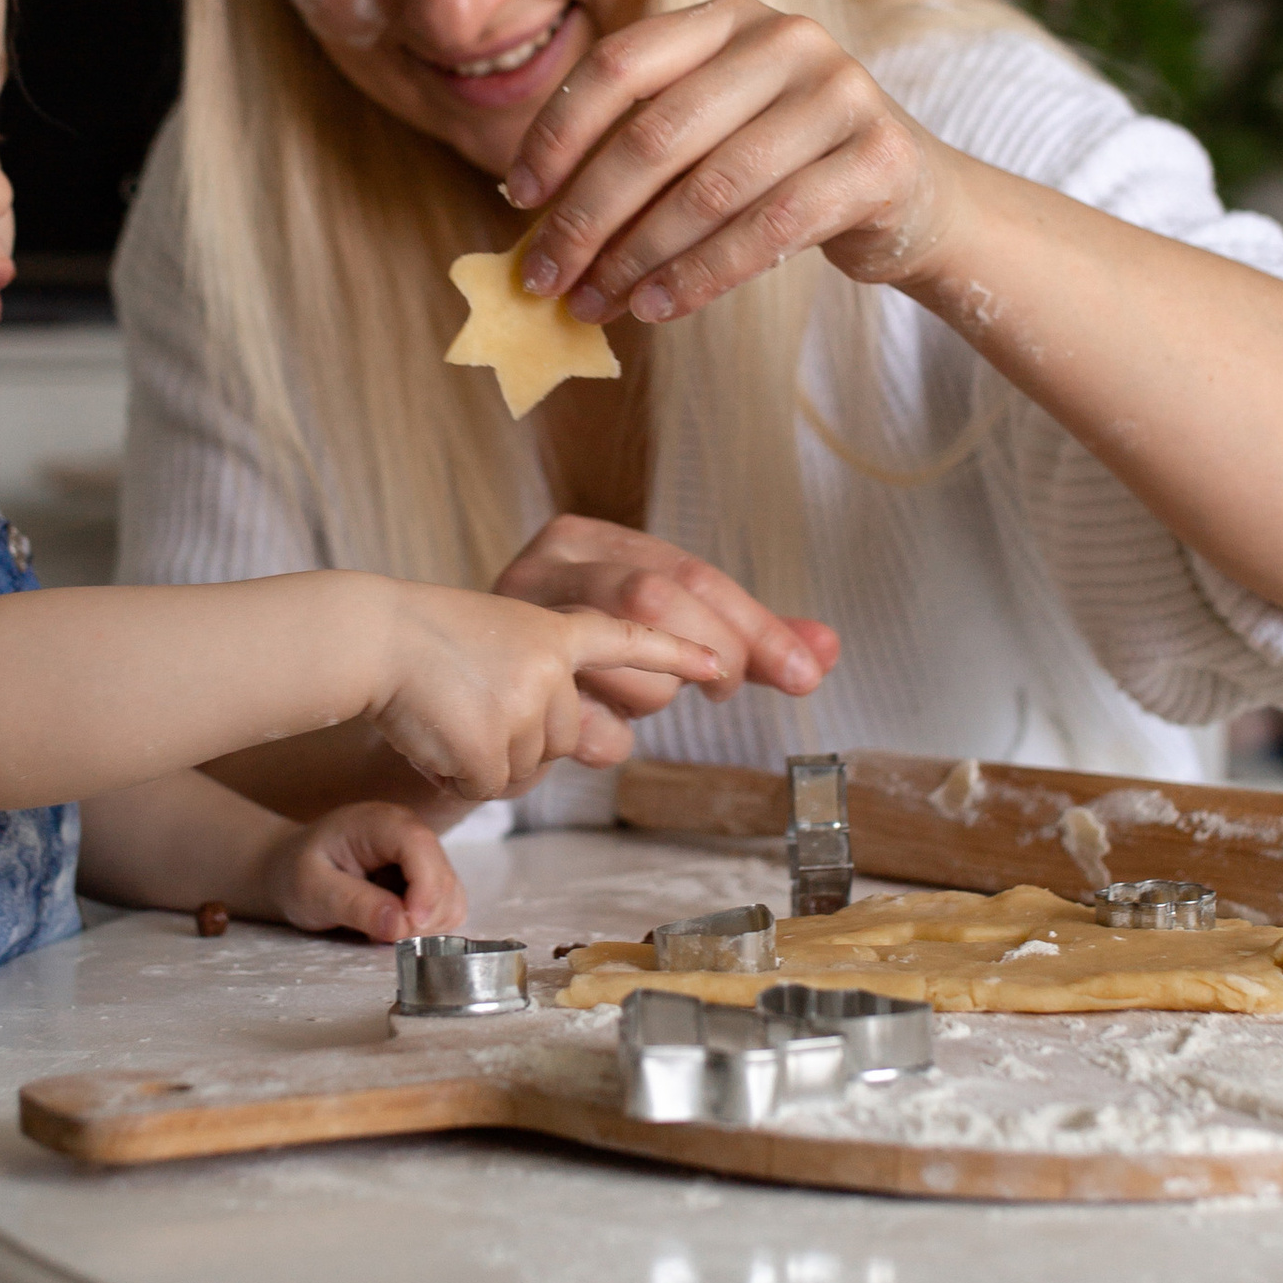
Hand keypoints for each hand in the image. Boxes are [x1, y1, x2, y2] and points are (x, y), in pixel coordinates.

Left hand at [246, 800, 467, 943]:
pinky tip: (392, 924)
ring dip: (426, 924)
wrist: (290, 867)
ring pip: (450, 895)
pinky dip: (427, 925)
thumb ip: (354, 905)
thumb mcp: (313, 891)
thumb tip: (400, 925)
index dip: (424, 888)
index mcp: (379, 822)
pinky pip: (445, 906)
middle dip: (423, 915)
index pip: (419, 846)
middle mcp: (409, 831)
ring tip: (381, 928)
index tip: (409, 926)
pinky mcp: (426, 876)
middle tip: (381, 934)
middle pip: (442, 875)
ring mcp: (421, 854)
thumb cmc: (295, 872)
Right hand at [360, 581, 723, 797]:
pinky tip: (435, 738)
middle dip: (522, 737)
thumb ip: (544, 670)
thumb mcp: (499, 634)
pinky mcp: (495, 741)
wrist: (373, 640)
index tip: (722, 666)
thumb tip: (586, 730)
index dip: (676, 655)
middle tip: (469, 704)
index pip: (628, 639)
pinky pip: (492, 786)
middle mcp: (550, 663)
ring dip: (487, 756)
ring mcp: (525, 701)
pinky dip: (460, 775)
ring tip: (448, 714)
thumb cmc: (422, 641)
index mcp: (553, 628)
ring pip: (529, 764)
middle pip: (568, 734)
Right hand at [493, 514, 837, 711]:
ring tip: (629, 700)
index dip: (755, 626)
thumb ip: (739, 634)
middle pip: (656, 600)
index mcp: (582, 538)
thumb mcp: (656, 631)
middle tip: (723, 688)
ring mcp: (514, 631)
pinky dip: (613, 744)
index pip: (689, 573)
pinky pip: (593, 732)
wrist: (455, 695)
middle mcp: (543, 568)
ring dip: (652, 701)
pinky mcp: (497, 698)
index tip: (805, 673)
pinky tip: (595, 730)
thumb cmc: (573, 658)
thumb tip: (826, 649)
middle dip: (714, 653)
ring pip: (628, 666)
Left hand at [500, 0, 955, 328]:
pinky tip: (657, 307)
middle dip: (587, 215)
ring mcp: (840, 92)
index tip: (518, 199)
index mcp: (728, 18)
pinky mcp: (879, 158)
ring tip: (594, 304)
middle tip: (544, 277)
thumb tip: (538, 224)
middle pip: (656, 134)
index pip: (621, 64)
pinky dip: (700, 277)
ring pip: (709, 190)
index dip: (559, 133)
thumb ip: (640, 153)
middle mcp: (786, 39)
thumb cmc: (786, 168)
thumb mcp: (714, 135)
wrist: (913, 195)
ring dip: (636, 258)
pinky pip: (769, 230)